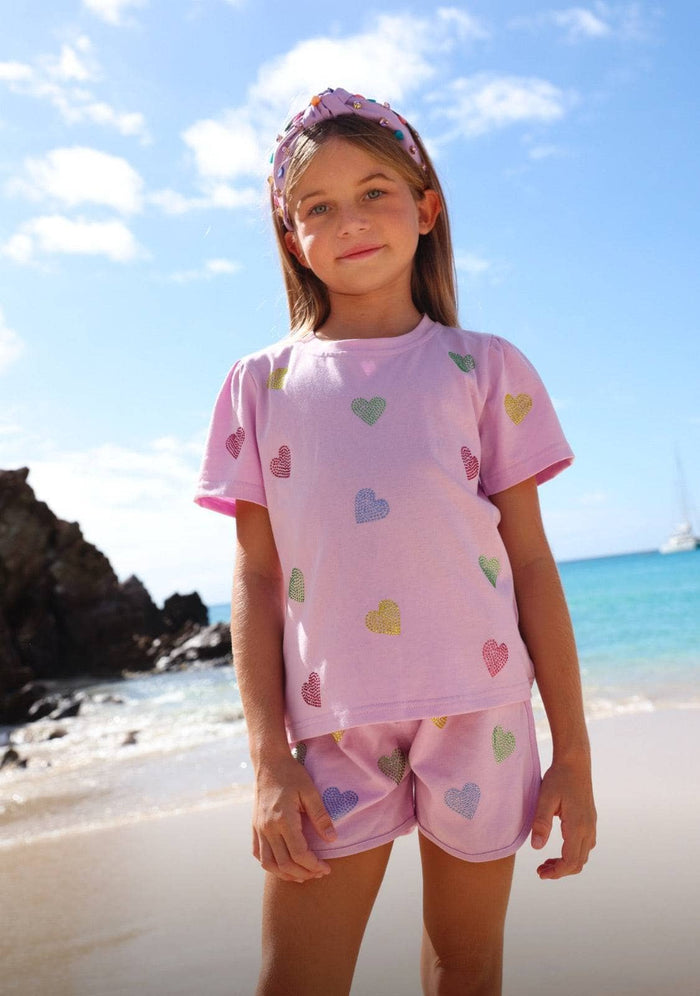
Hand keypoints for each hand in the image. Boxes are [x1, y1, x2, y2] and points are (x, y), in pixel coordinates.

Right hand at [253, 755, 336, 882]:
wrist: (268, 762)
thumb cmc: (291, 774)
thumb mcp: (310, 791)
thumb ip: (321, 817)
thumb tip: (332, 839)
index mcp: (283, 819)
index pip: (299, 854)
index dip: (314, 865)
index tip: (326, 868)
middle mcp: (268, 828)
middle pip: (284, 864)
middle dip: (304, 873)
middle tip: (318, 872)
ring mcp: (259, 828)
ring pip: (268, 864)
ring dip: (285, 874)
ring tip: (302, 874)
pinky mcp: (254, 827)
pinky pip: (258, 854)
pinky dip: (270, 864)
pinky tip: (283, 865)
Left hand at [530, 757, 596, 879]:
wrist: (575, 762)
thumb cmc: (559, 778)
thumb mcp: (545, 798)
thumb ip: (541, 823)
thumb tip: (536, 847)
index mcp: (577, 826)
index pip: (571, 861)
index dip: (557, 872)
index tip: (541, 873)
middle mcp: (588, 829)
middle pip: (578, 862)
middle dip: (560, 871)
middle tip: (540, 871)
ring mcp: (591, 825)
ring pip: (583, 855)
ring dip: (566, 863)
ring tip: (546, 863)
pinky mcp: (590, 820)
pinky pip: (585, 846)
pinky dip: (573, 854)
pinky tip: (559, 849)